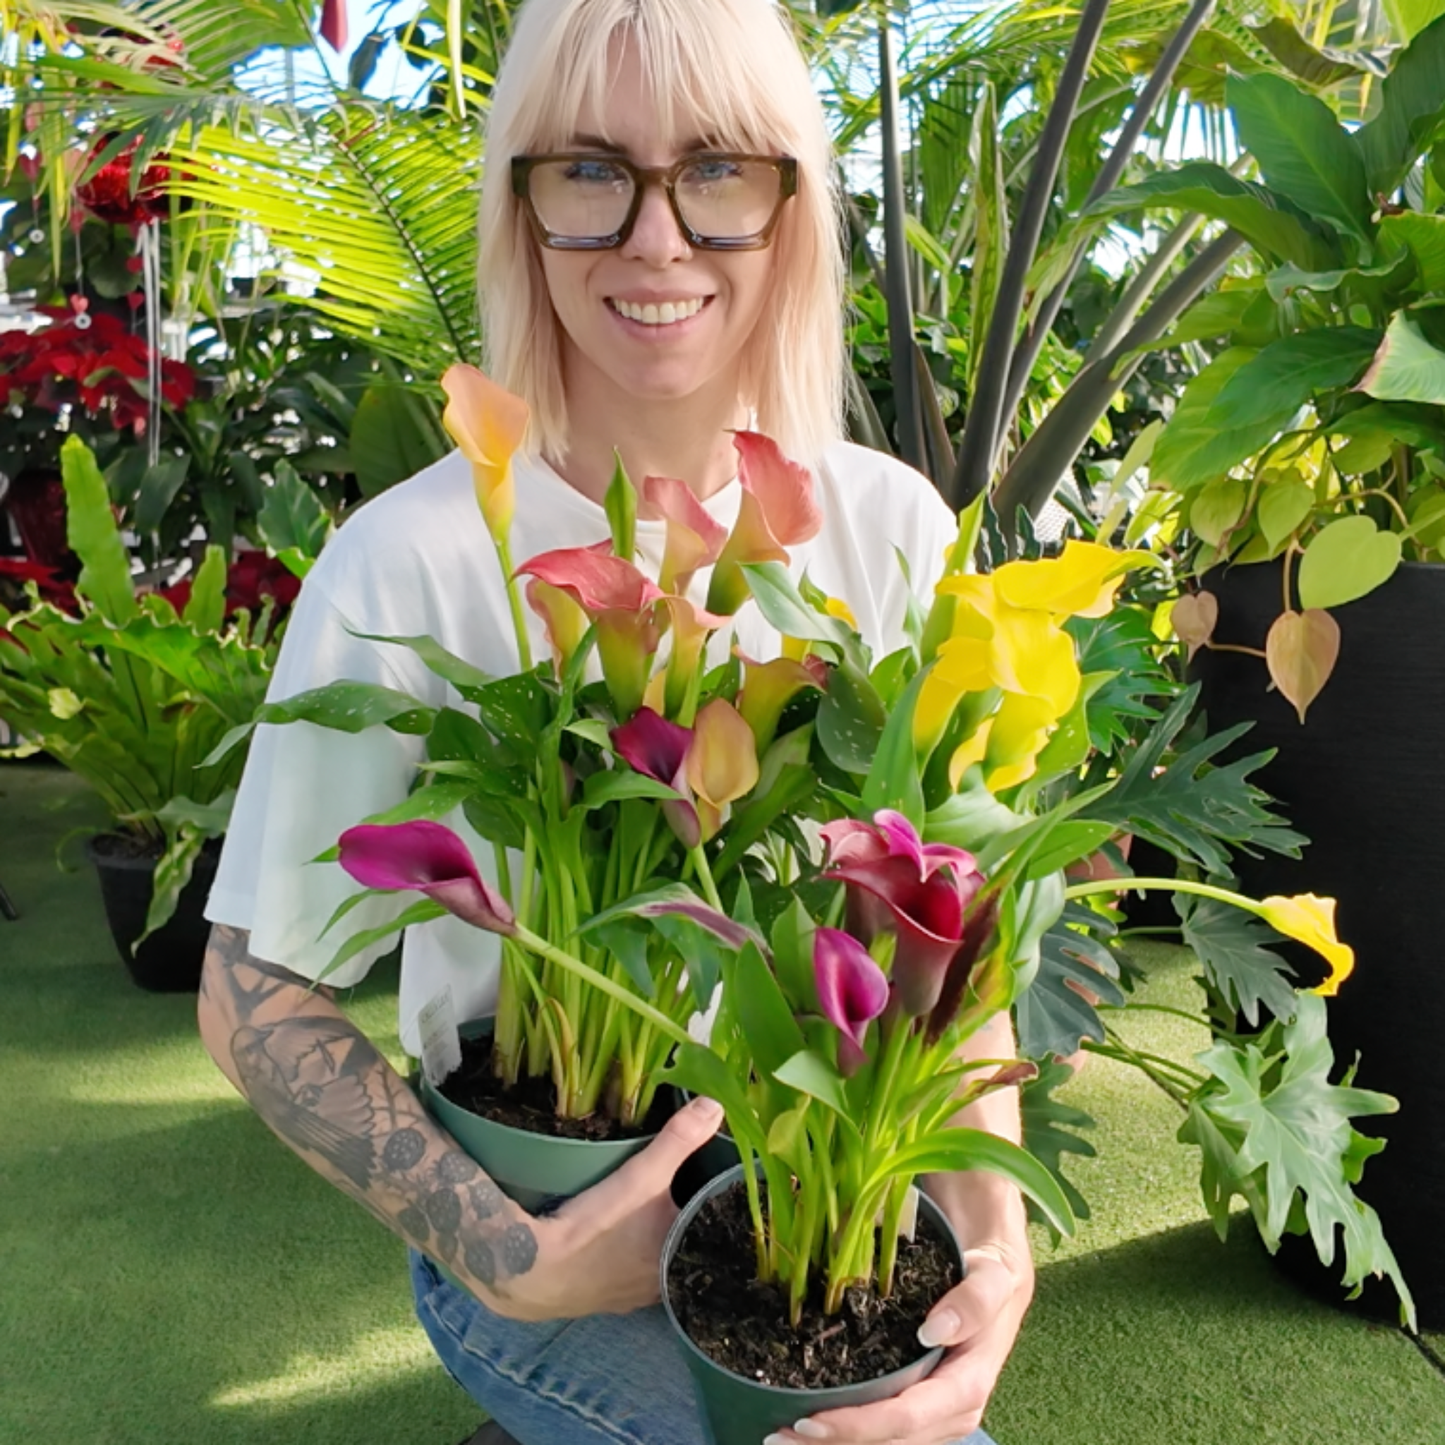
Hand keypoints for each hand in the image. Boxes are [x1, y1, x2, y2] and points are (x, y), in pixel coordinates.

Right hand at [489, 1093, 725, 1321]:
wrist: (531, 1270)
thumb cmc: (596, 1227)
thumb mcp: (643, 1177)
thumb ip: (679, 1141)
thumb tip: (715, 1105)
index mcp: (679, 1264)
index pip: (710, 1233)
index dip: (713, 1208)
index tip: (716, 1183)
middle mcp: (658, 1288)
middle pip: (679, 1244)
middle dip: (682, 1219)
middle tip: (686, 1186)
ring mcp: (627, 1296)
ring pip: (652, 1259)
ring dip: (653, 1237)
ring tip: (656, 1204)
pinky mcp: (598, 1295)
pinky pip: (624, 1269)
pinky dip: (626, 1251)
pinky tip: (620, 1235)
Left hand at [764, 1244, 1032, 1444]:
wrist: (995, 1281)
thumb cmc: (990, 1274)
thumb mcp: (993, 1276)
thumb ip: (974, 1300)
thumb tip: (933, 1330)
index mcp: (967, 1386)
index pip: (906, 1416)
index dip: (857, 1426)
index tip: (808, 1422)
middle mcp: (950, 1414)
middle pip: (887, 1443)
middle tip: (775, 1437)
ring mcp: (933, 1418)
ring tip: (779, 1439)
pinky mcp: (918, 1411)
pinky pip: (880, 1434)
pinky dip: (843, 1436)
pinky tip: (804, 1431)